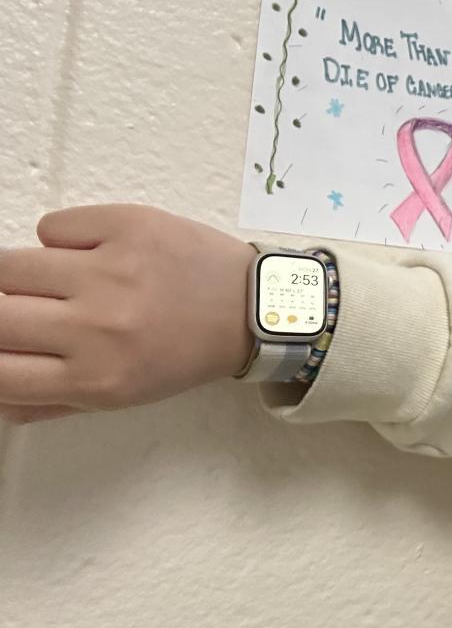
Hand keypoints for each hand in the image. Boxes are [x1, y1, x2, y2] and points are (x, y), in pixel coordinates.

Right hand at [0, 204, 256, 424]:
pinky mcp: (129, 226)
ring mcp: (112, 272)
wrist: (250, 307)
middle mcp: (98, 327)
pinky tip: (85, 251)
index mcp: (96, 380)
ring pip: (9, 266)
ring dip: (17, 274)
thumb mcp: (123, 396)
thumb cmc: (184, 353)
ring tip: (47, 279)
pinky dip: (58, 238)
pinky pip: (52, 225)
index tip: (5, 340)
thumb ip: (53, 402)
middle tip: (20, 308)